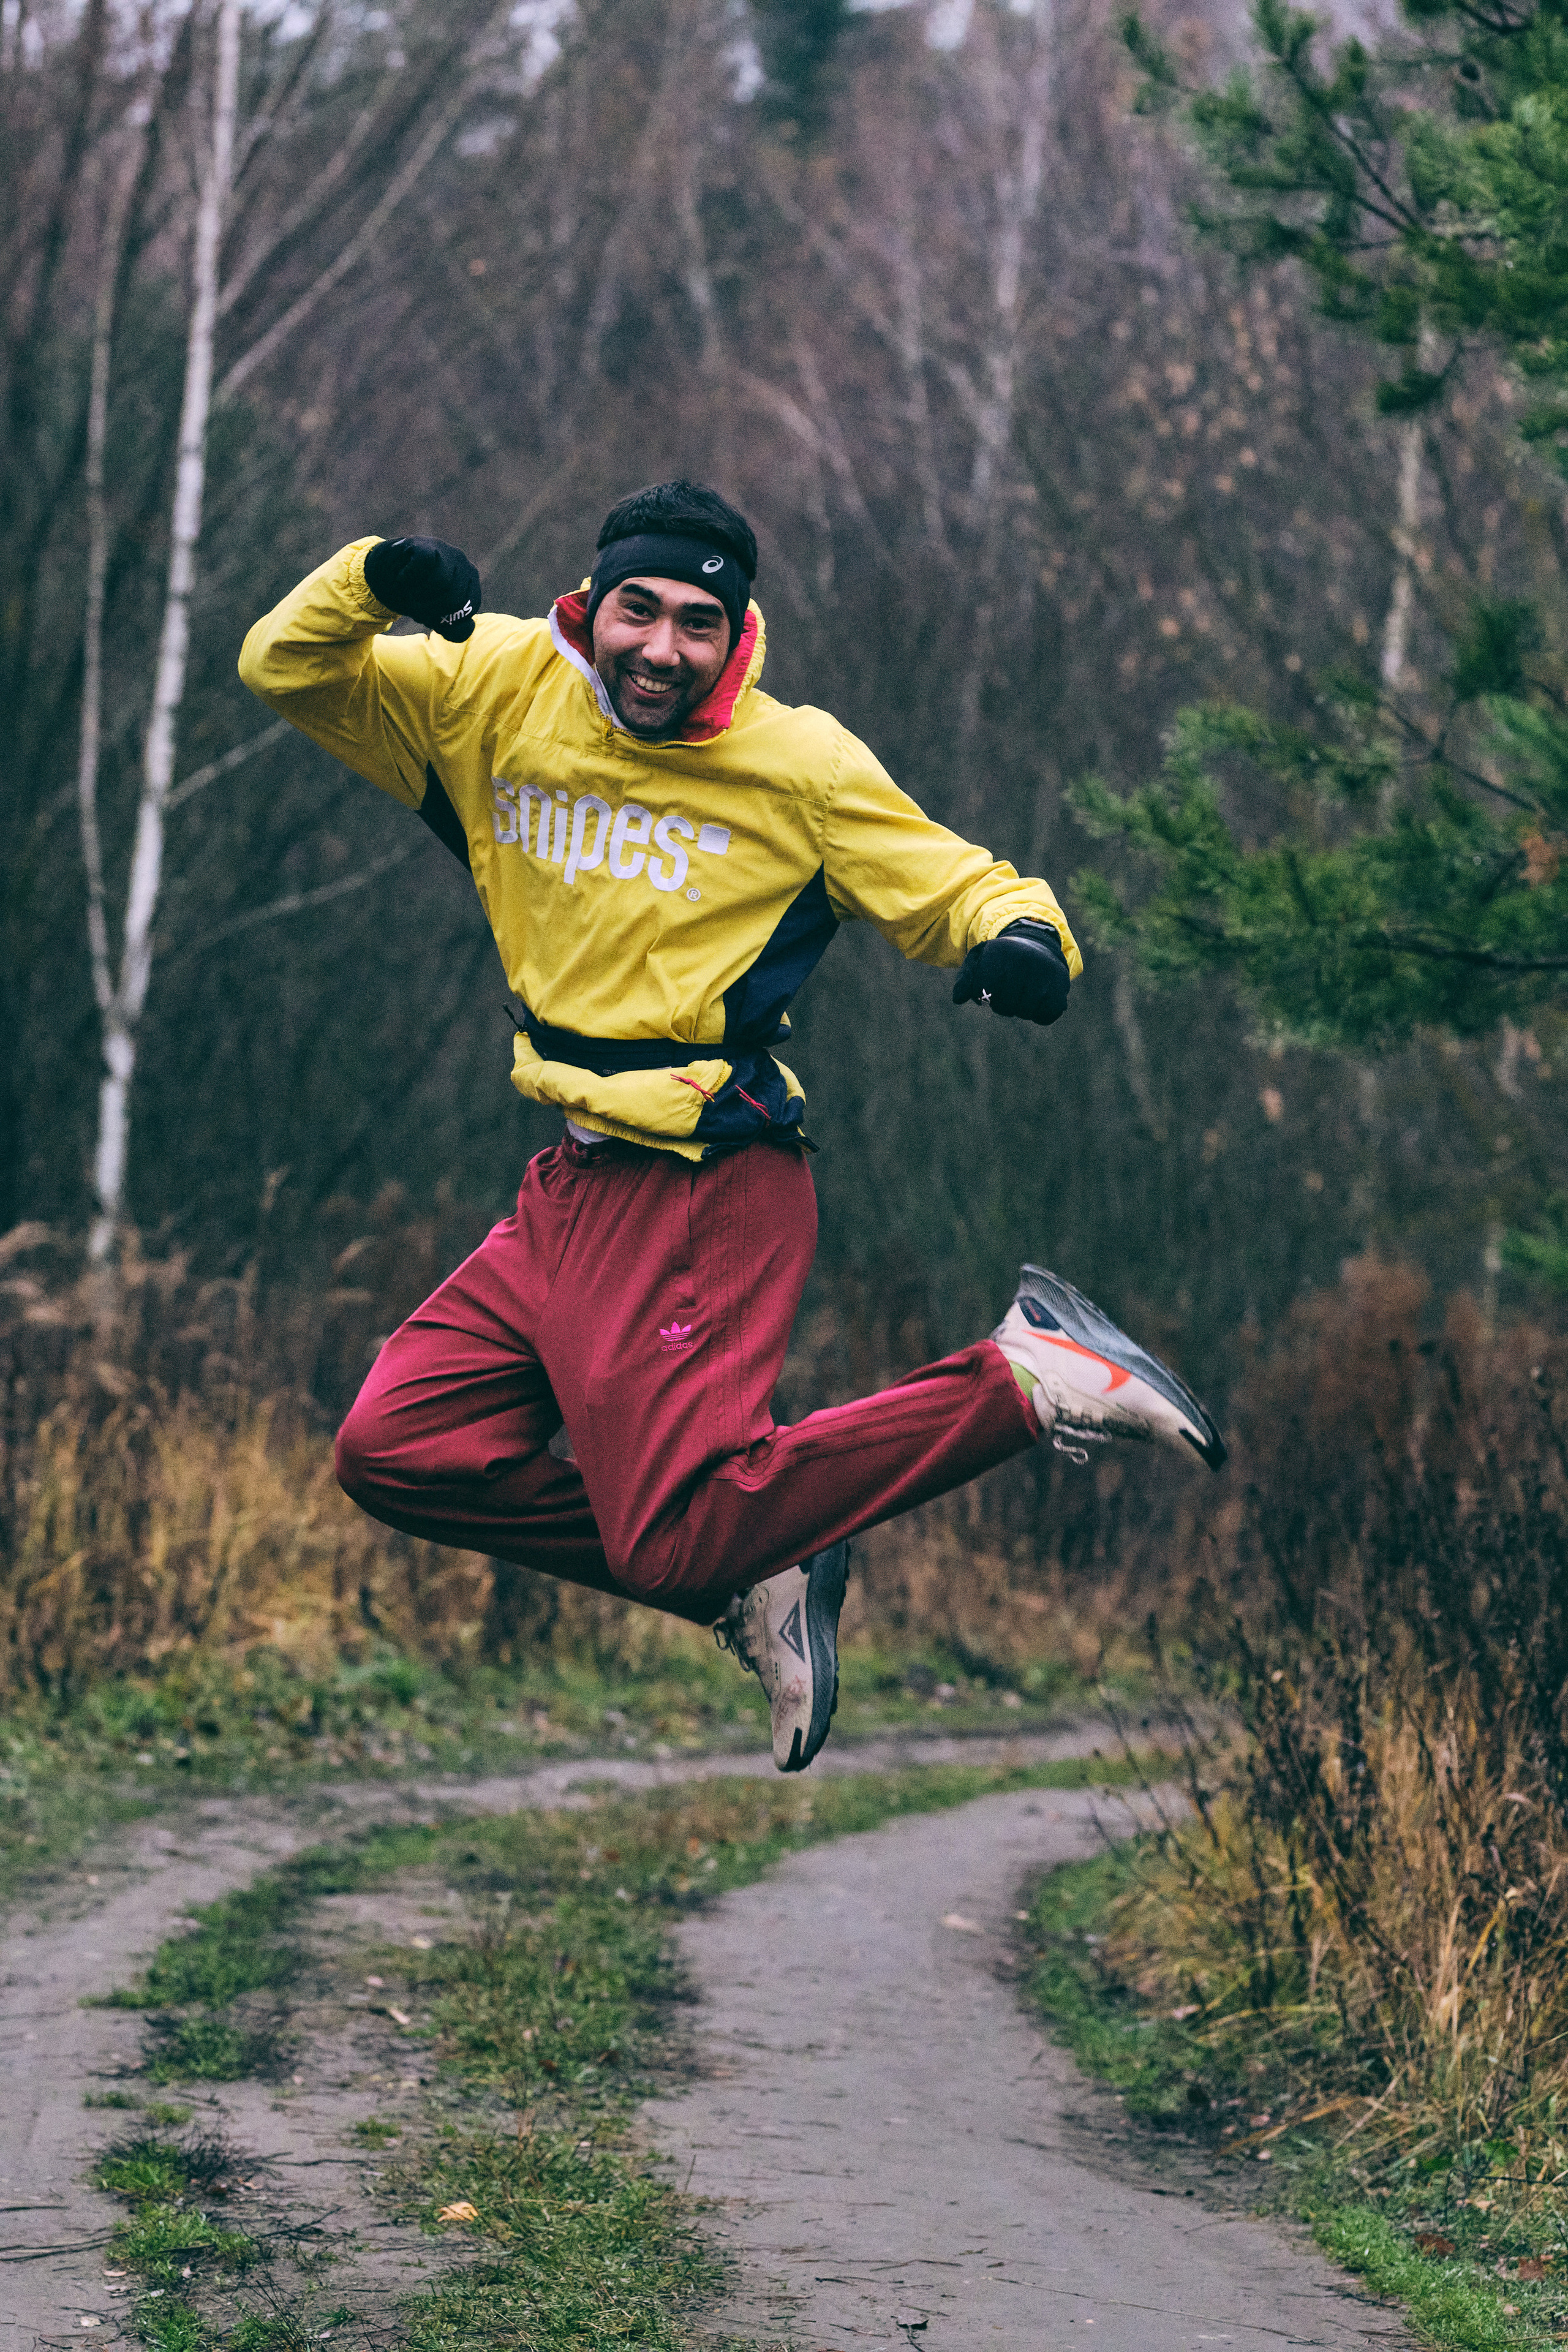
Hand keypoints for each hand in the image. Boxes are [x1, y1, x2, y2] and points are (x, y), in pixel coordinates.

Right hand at [364, 536, 481, 642]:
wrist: (386, 571)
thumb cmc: (416, 594)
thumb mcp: (435, 613)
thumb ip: (452, 626)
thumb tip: (468, 628)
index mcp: (471, 581)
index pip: (470, 606)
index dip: (448, 619)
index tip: (431, 618)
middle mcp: (463, 563)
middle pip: (454, 598)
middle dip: (431, 611)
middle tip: (415, 609)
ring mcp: (444, 550)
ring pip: (441, 583)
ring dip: (419, 595)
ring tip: (410, 594)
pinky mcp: (424, 544)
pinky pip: (422, 566)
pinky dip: (407, 579)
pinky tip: (402, 578)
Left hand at [952, 919, 1071, 1024]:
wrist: (1037, 944)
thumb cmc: (1002, 958)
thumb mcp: (979, 959)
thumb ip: (966, 979)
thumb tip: (958, 1000)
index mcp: (1000, 951)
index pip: (981, 991)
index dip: (981, 995)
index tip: (987, 985)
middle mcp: (1024, 959)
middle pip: (1003, 1006)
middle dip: (1001, 1004)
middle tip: (1006, 991)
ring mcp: (1045, 973)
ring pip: (1024, 1012)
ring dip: (1020, 1009)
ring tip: (1022, 993)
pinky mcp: (1061, 985)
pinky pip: (1046, 1016)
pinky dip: (1040, 1015)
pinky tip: (1037, 1001)